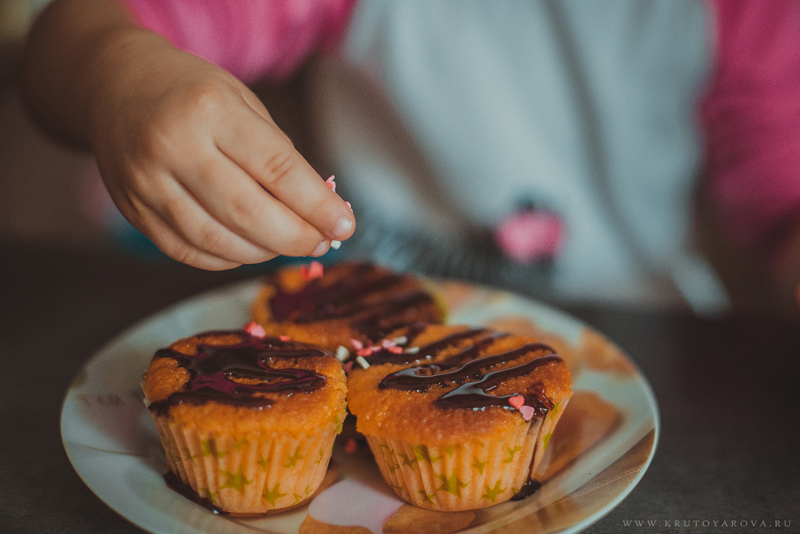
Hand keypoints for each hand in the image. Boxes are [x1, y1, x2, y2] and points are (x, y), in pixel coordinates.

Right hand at [87, 37, 353, 269]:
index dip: (317, 205)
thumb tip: (321, 213)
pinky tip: (250, 250)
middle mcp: (174, 147)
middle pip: (247, 212)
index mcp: (211, 110)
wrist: (116, 87)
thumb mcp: (243, 103)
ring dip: (264, 253)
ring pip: (217, 241)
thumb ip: (278, 156)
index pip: (277, 168)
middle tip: (322, 243)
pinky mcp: (133, 211)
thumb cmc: (195, 95)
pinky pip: (188, 252)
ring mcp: (147, 183)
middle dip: (296, 237)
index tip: (345, 226)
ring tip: (290, 246)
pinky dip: (228, 260)